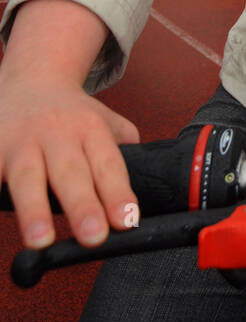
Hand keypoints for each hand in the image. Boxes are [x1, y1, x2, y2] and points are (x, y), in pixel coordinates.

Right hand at [0, 73, 139, 248]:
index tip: (127, 221)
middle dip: (82, 205)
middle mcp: (57, 135)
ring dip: (34, 210)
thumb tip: (149, 183)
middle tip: (94, 236)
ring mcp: (21, 143)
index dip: (118, 194)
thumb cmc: (72, 114)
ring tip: (41, 241)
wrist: (31, 80)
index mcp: (91, 129)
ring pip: (28, 178)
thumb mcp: (105, 121)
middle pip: (71, 173)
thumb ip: (125, 149)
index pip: (108, 165)